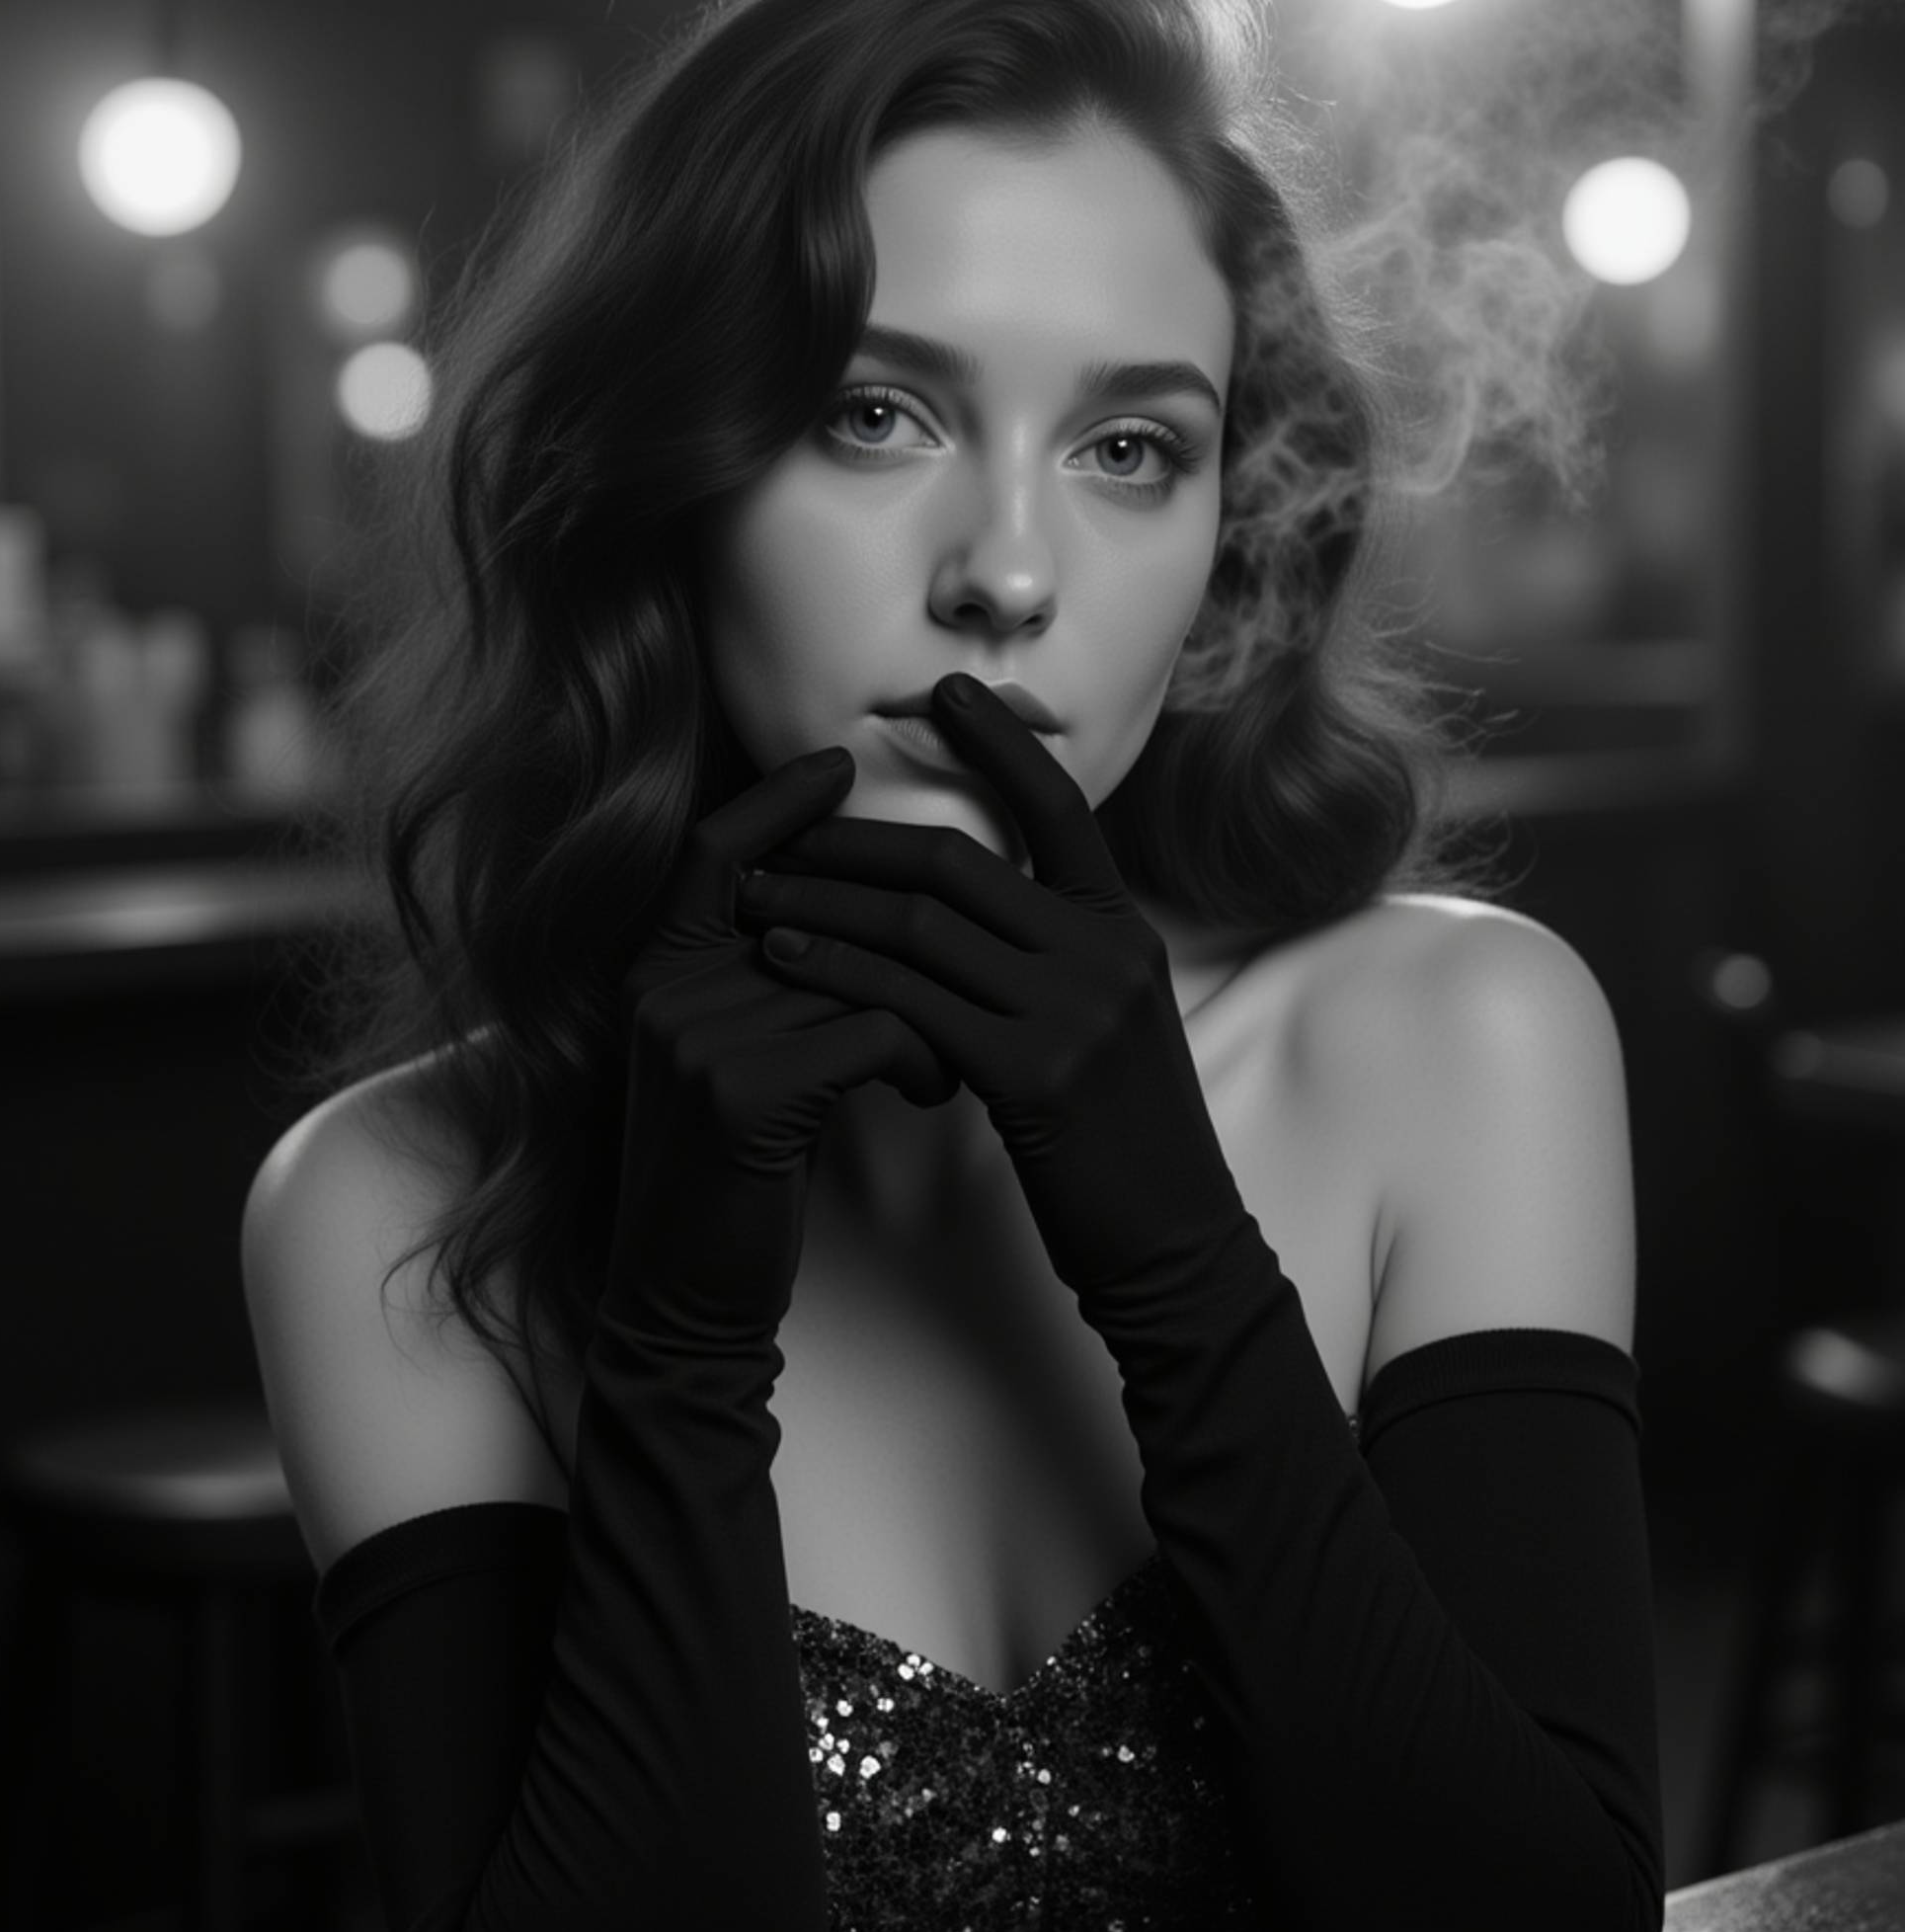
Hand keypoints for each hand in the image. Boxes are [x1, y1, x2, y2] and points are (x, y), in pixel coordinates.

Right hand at [604, 746, 959, 1350]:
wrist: (684, 1297)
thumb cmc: (729, 1178)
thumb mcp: (729, 1061)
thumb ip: (760, 982)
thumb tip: (846, 908)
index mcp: (655, 970)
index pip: (712, 848)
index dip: (776, 802)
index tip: (839, 768)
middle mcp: (665, 990)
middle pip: (811, 909)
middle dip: (902, 930)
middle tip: (968, 951)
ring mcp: (698, 1037)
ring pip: (857, 972)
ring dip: (929, 1008)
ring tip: (962, 1049)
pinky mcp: (745, 1094)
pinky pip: (871, 1033)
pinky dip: (922, 1057)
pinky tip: (935, 1091)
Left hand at [735, 674, 1245, 1299]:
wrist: (1175, 1242)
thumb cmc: (1123, 1138)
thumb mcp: (1114, 1021)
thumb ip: (1058, 953)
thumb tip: (975, 898)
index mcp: (1124, 928)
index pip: (1059, 807)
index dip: (1000, 743)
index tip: (946, 690)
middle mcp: (1105, 952)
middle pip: (959, 863)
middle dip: (854, 842)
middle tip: (776, 833)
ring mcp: (1074, 1011)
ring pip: (920, 927)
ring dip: (823, 905)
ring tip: (756, 897)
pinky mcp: (1032, 1074)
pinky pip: (908, 1001)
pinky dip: (836, 973)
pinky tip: (785, 961)